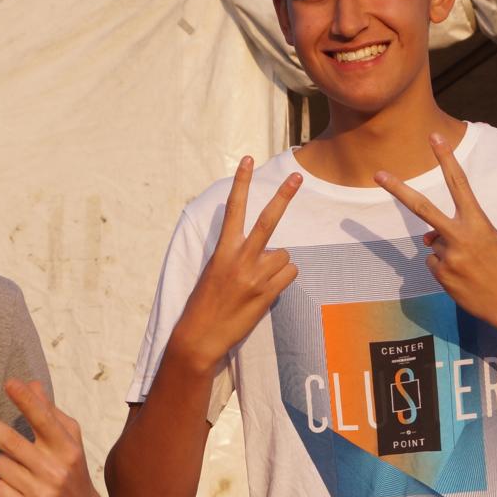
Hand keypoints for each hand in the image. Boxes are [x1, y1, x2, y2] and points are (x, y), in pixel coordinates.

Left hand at [0, 380, 108, 496]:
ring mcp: (42, 495)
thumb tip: (32, 384)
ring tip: (22, 474)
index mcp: (67, 449)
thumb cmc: (70, 472)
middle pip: (10, 441)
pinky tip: (17, 493)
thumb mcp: (68, 443)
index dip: (26, 401)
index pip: (43, 420)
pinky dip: (1, 487)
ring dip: (3, 465)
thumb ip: (50, 413)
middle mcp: (55, 471)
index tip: (10, 383)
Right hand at [167, 158, 300, 370]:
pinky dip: (283, 280)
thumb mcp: (214, 272)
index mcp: (222, 250)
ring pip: (284, 255)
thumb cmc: (204, 304)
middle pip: (268, 220)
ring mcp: (255, 276)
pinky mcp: (267, 294)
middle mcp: (240, 259)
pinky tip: (267, 290)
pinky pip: (289, 274)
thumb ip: (237, 255)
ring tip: (260, 280)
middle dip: (283, 195)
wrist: (200, 336)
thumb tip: (267, 250)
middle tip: (296, 176)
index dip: (241, 183)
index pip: (234, 209)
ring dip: (278, 264)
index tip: (248, 160)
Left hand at [376, 133, 496, 329]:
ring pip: (433, 246)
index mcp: (479, 222)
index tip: (435, 137)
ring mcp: (449, 256)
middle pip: (422, 207)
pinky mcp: (441, 276)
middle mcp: (460, 236)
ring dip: (447, 255)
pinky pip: (434, 265)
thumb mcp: (487, 242)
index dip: (446, 159)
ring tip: (471, 268)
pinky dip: (445, 271)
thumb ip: (457, 233)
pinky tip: (464, 279)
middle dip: (398, 190)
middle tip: (378, 174)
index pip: (459, 183)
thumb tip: (425, 240)